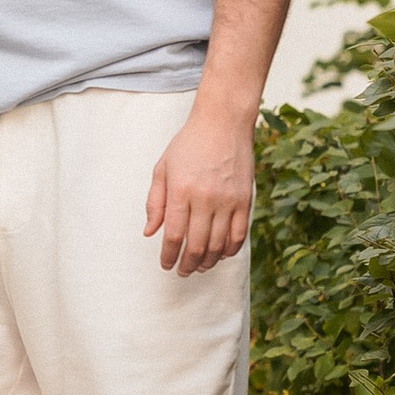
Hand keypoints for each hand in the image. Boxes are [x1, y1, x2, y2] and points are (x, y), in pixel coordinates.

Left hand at [144, 103, 254, 276]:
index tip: (166, 265)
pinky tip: (221, 254)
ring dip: (208, 261)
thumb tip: (149, 232)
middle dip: (187, 264)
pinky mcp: (245, 200)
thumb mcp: (162, 168)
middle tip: (182, 271)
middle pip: (197, 245)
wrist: (223, 124)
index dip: (169, 256)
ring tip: (199, 266)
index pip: (174, 235)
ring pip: (219, 245)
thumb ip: (155, 202)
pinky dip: (230, 250)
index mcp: (181, 191)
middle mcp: (205, 199)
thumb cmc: (188, 145)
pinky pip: (239, 235)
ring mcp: (228, 201)